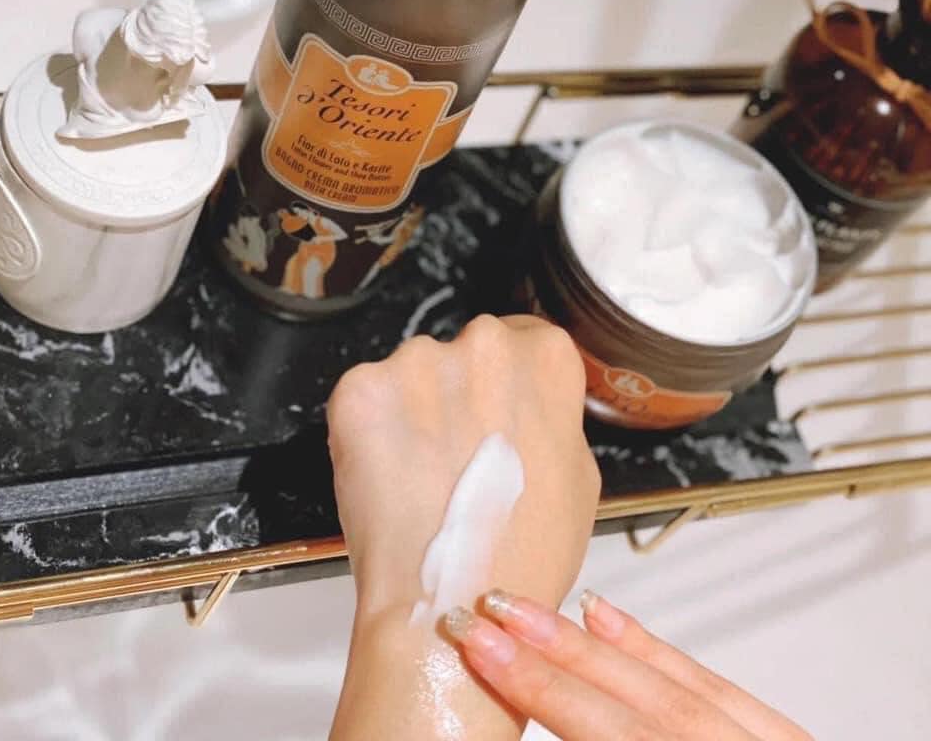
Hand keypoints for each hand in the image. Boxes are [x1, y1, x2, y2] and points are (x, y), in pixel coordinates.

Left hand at [327, 314, 599, 738]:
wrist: (450, 602)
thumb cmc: (522, 552)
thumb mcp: (581, 476)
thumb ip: (554, 416)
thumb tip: (529, 404)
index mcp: (544, 356)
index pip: (525, 339)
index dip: (509, 383)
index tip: (496, 409)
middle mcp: (481, 342)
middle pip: (467, 350)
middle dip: (460, 390)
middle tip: (458, 451)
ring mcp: (415, 361)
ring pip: (414, 372)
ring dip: (413, 407)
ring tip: (421, 471)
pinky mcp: (360, 388)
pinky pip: (367, 395)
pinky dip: (372, 427)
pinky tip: (389, 471)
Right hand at [445, 589, 813, 740]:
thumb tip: (541, 729)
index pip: (613, 740)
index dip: (543, 691)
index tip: (486, 651)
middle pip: (639, 709)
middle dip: (554, 658)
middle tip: (487, 618)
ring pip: (676, 690)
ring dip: (593, 646)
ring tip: (529, 612)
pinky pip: (716, 687)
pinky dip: (653, 650)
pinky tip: (609, 619)